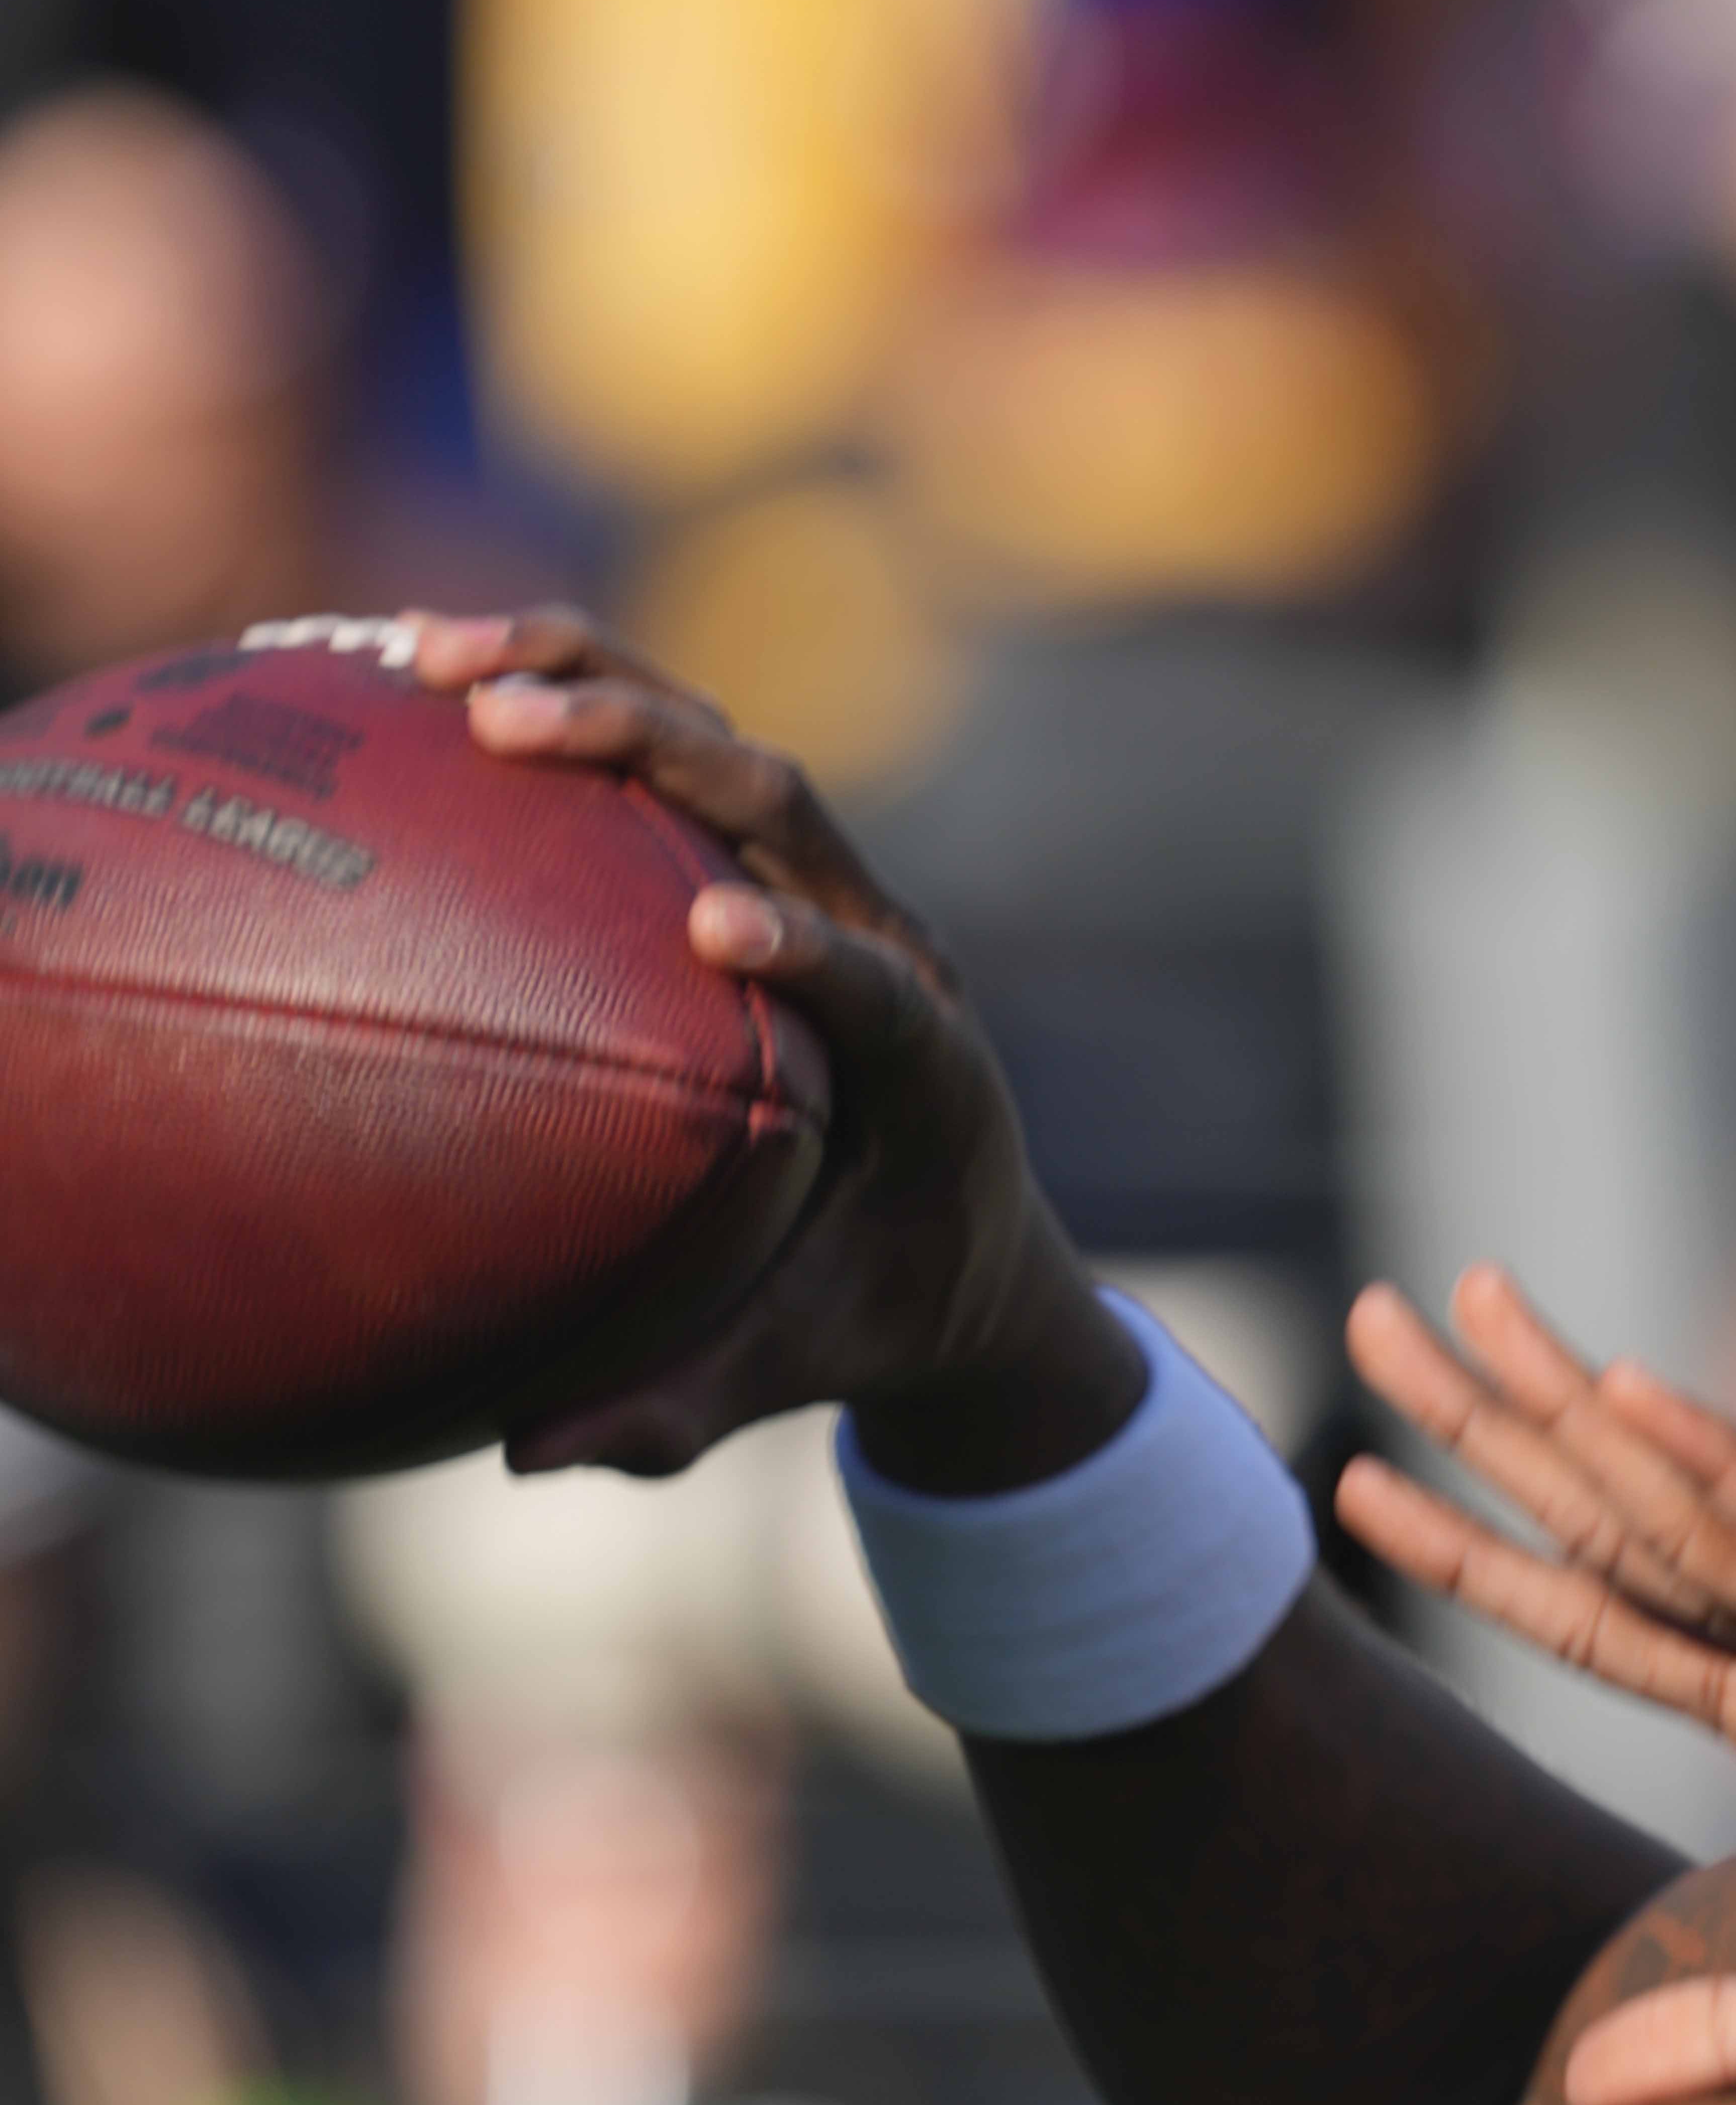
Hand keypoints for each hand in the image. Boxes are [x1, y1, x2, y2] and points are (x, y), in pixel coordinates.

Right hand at [412, 612, 1138, 1483]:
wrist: (966, 1244)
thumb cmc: (874, 1308)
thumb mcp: (794, 1367)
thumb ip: (680, 1407)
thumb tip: (528, 1451)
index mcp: (925, 1063)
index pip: (874, 981)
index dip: (810, 944)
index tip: (721, 927)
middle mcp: (882, 941)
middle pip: (784, 804)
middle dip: (654, 748)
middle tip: (508, 720)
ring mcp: (823, 884)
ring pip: (714, 747)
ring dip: (590, 683)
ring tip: (428, 653)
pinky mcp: (763, 861)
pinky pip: (658, 765)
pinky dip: (558, 706)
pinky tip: (400, 679)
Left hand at [1336, 1269, 1735, 2104]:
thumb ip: (1731, 2035)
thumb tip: (1585, 2093)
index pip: (1600, 1617)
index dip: (1481, 1551)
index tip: (1364, 1477)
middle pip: (1614, 1519)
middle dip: (1490, 1420)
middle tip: (1374, 1310)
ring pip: (1690, 1505)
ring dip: (1576, 1407)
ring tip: (1474, 1303)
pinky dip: (1724, 1478)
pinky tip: (1636, 1404)